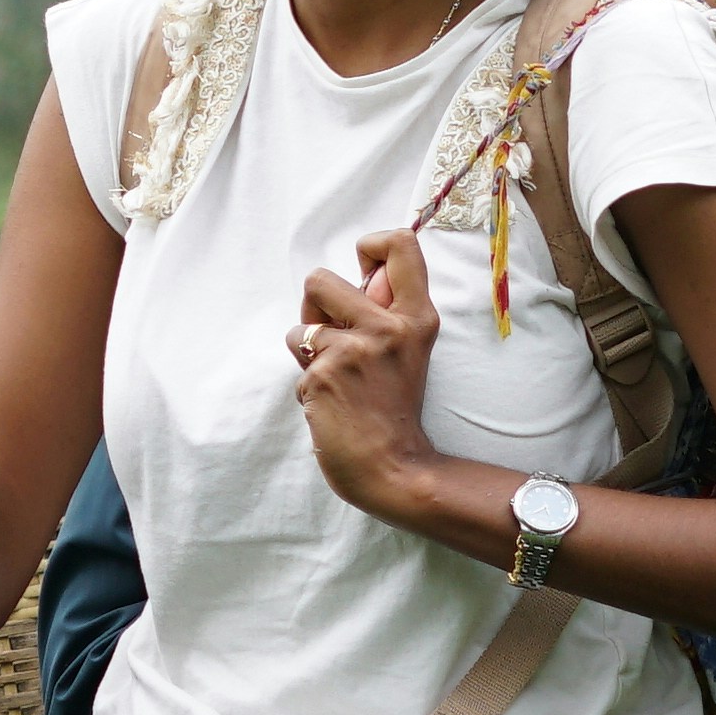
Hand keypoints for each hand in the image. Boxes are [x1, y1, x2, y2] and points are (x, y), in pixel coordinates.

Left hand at [290, 230, 449, 519]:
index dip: (371, 245)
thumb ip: (387, 312)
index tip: (364, 270)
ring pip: (300, 326)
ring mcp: (354, 350)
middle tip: (335, 338)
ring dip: (308, 351)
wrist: (394, 469)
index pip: (401, 245)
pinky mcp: (323, 375)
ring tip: (337, 379)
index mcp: (416, 318)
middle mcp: (388, 327)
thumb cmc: (396, 411)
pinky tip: (332, 405)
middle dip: (314, 307)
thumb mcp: (409, 352)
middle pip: (320, 279)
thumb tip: (367, 272)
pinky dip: (309, 385)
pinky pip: (298, 364)